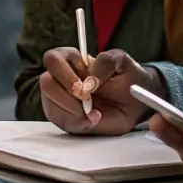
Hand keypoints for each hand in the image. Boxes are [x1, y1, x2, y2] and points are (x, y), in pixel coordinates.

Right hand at [39, 47, 163, 135]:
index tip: (83, 88)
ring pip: (50, 106)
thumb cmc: (126, 77)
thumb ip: (106, 62)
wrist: (136, 101)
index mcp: (70, 59)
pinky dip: (79, 124)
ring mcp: (60, 99)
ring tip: (94, 113)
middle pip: (46, 84)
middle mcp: (61, 78)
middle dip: (66, 97)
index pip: (52, 59)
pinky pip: (61, 122)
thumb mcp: (121, 61)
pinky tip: (93, 120)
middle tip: (87, 103)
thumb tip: (90, 80)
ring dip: (74, 113)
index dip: (64, 74)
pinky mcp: (65, 117)